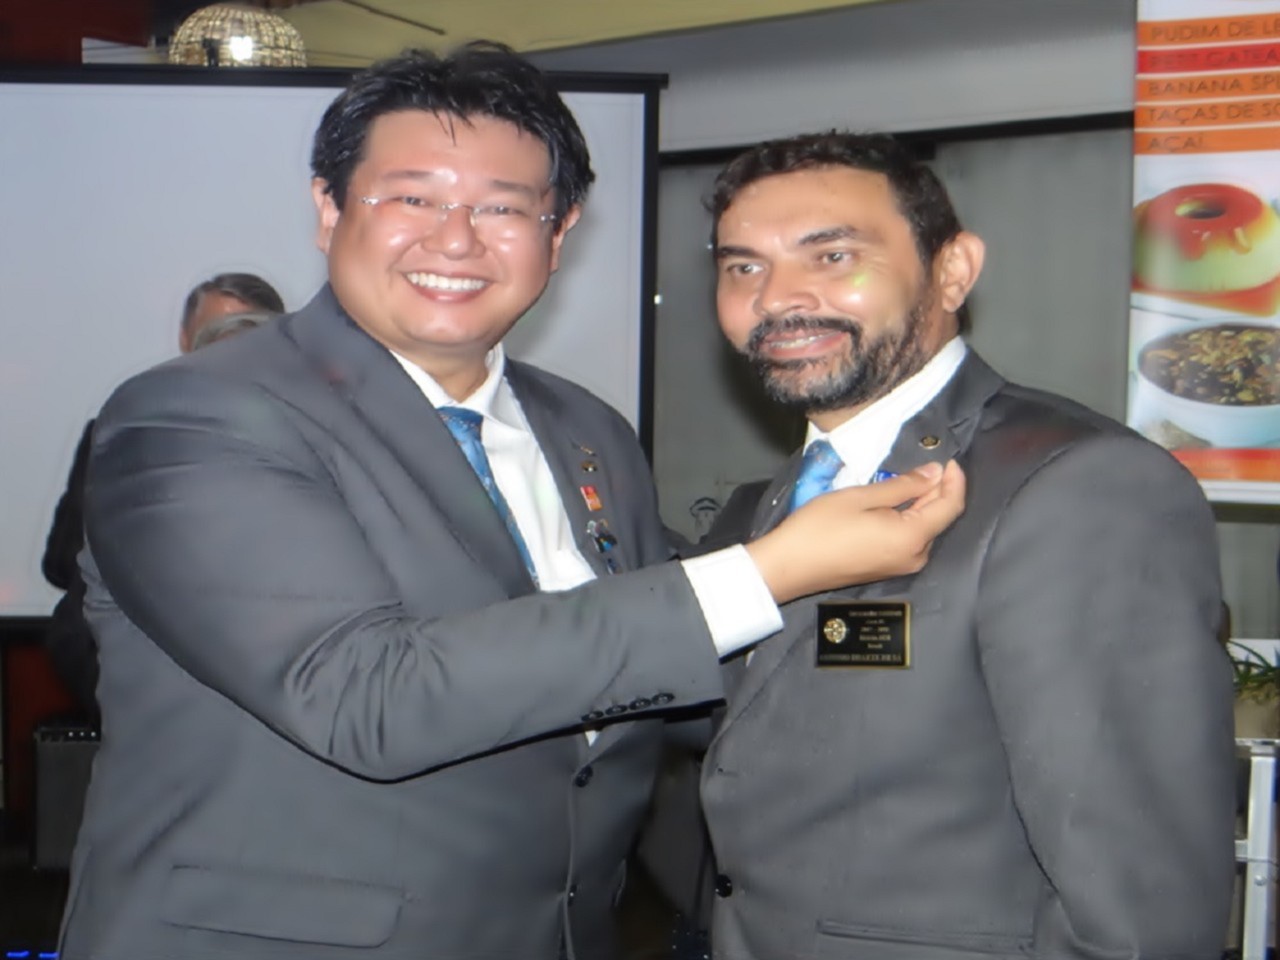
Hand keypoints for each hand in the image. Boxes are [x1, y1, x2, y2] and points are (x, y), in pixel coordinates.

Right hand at [745, 460, 964, 603]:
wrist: (789, 567)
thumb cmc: (820, 527)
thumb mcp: (861, 497)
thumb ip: (903, 485)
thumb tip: (935, 473)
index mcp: (912, 538)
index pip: (951, 506)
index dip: (955, 480)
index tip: (947, 458)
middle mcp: (915, 556)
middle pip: (939, 518)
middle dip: (938, 490)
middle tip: (923, 464)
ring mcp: (901, 566)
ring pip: (925, 529)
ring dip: (922, 504)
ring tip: (906, 479)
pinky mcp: (887, 569)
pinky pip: (909, 540)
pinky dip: (909, 519)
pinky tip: (894, 503)